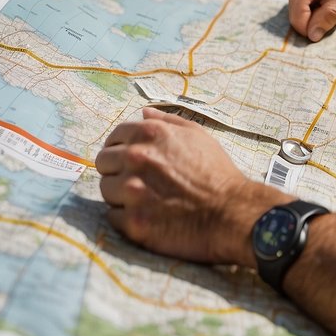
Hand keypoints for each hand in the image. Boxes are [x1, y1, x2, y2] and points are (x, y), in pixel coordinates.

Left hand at [96, 108, 284, 264]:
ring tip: (146, 200)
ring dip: (121, 195)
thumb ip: (166, 121)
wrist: (231, 212)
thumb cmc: (216, 172)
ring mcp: (132, 192)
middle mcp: (136, 159)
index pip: (113, 139)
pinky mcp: (133, 222)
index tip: (131, 162)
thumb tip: (143, 113)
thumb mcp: (197, 135)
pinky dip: (127, 218)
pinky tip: (148, 217)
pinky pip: (114, 217)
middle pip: (103, 164)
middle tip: (139, 182)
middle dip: (118, 171)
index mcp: (149, 134)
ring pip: (106, 191)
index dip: (122, 150)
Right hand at [287, 0, 335, 41]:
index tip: (327, 29)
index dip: (310, 29)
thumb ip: (326, 18)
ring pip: (299, 7)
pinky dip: (314, 4)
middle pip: (296, 13)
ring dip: (314, 12)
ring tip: (332, 1)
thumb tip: (312, 36)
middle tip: (335, 12)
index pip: (296, 17)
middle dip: (313, 19)